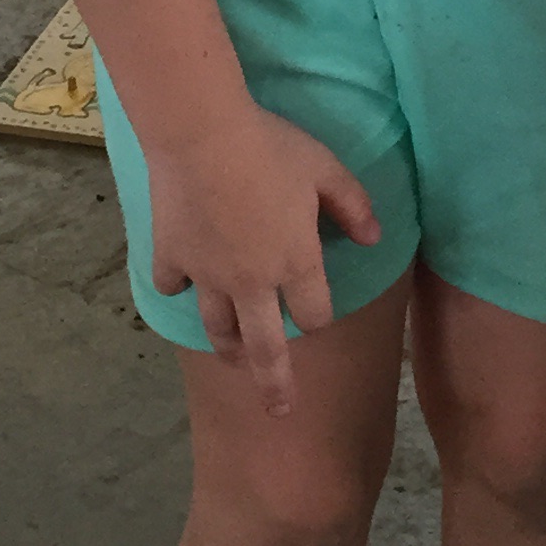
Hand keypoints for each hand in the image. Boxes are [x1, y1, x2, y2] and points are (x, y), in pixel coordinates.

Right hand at [145, 103, 382, 414]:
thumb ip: (353, 206)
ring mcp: (207, 276)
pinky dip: (178, 286)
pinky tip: (182, 279)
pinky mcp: (170, 258)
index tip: (315, 314)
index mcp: (295, 265)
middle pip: (265, 348)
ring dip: (228, 345)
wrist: (201, 136)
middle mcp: (252, 283)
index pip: (313, 315)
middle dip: (274, 383)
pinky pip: (173, 285)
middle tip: (279, 410)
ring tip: (232, 356)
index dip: (316, 318)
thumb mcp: (325, 168)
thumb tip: (374, 239)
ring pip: (217, 327)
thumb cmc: (271, 149)